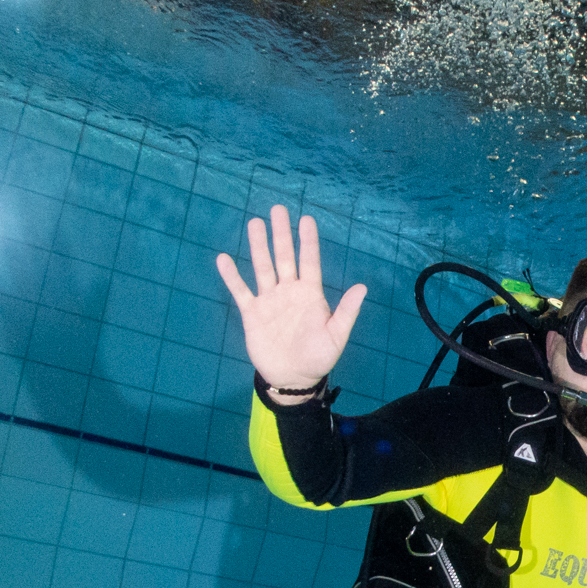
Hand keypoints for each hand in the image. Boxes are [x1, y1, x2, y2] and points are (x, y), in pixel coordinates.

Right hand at [216, 206, 366, 402]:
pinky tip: (224, 258)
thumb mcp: (336, 336)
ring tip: (255, 223)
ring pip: (263, 267)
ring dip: (258, 246)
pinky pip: (240, 291)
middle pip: (284, 257)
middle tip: (277, 209)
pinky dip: (232, 276)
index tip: (306, 219)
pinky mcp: (252, 313)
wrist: (293, 378)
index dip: (308, 241)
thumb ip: (346, 311)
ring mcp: (270, 300)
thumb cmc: (318, 357)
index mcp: (310, 294)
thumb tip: (362, 287)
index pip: (309, 261)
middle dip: (281, 234)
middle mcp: (289, 292)